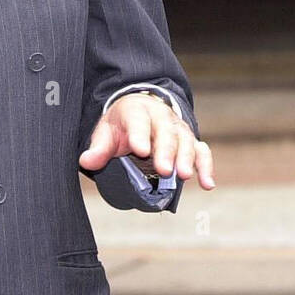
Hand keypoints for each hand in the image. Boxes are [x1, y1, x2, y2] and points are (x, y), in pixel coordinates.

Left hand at [79, 93, 215, 189]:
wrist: (142, 111)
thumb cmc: (123, 124)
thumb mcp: (106, 131)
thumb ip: (99, 147)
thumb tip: (87, 161)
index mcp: (137, 111)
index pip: (138, 122)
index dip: (139, 135)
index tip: (139, 150)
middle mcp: (161, 117)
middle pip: (166, 132)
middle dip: (166, 151)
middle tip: (164, 170)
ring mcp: (178, 129)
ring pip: (186, 141)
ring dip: (187, 159)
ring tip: (183, 176)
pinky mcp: (190, 141)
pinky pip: (202, 152)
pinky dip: (206, 167)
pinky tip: (207, 184)